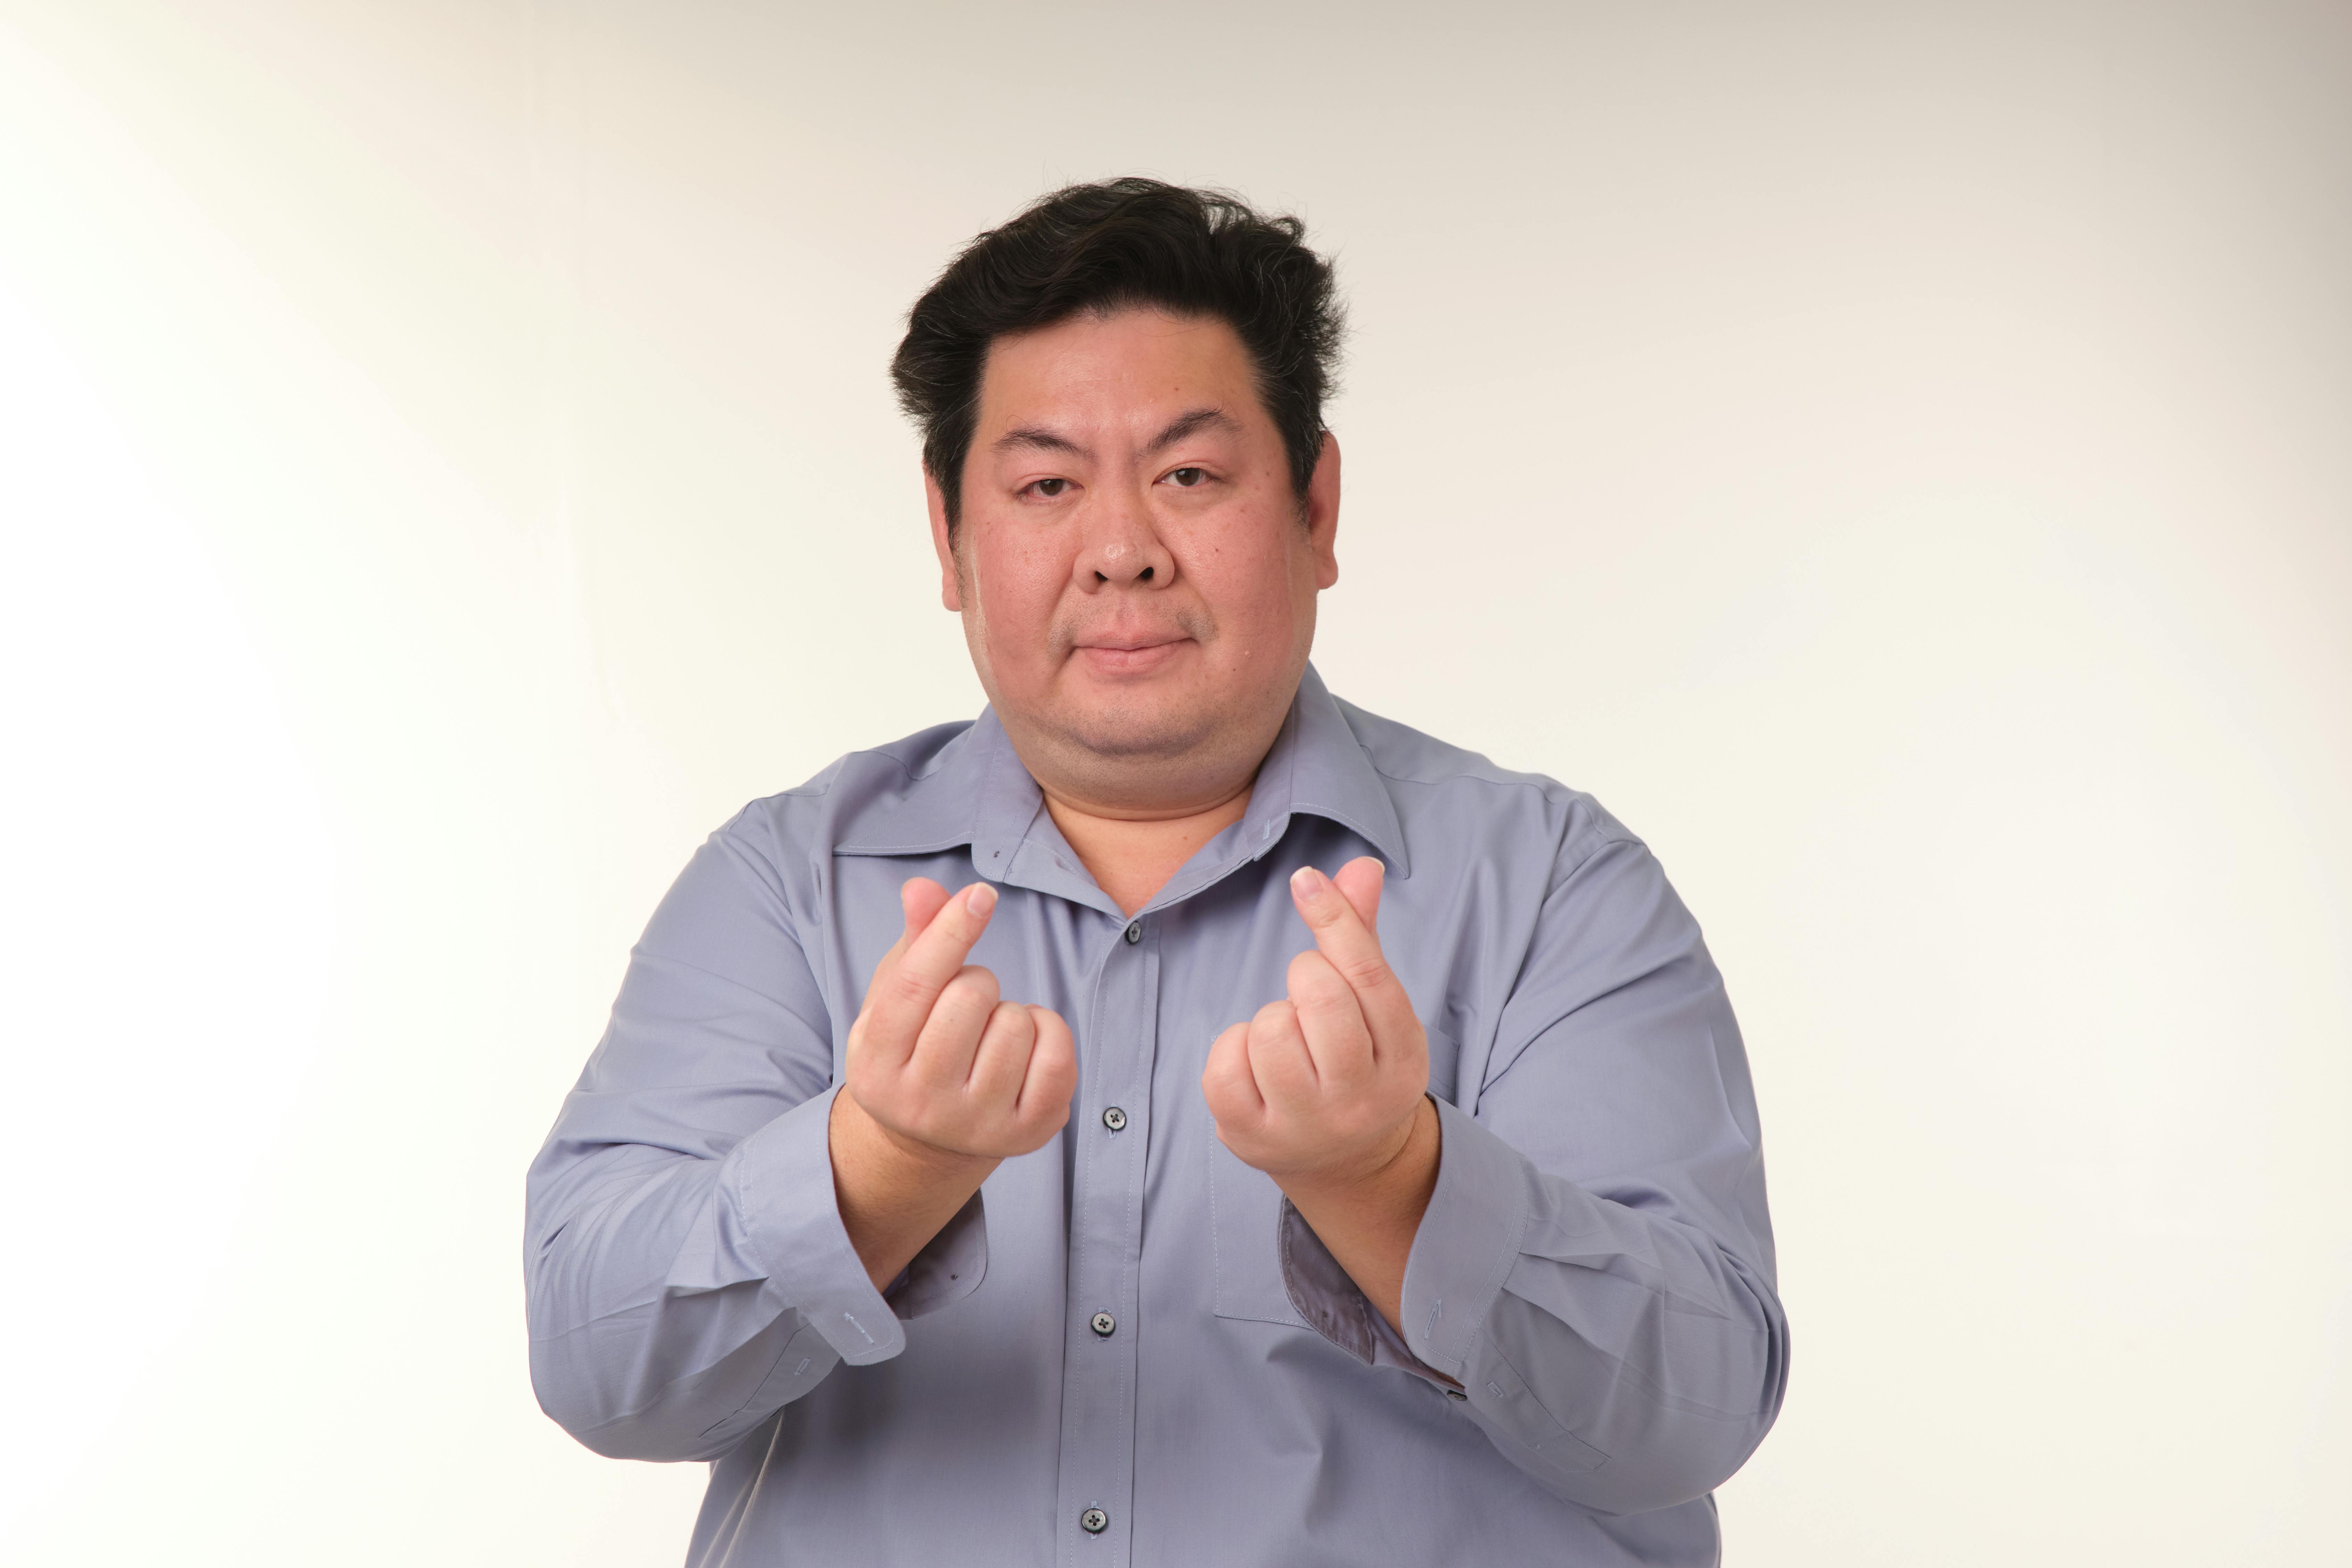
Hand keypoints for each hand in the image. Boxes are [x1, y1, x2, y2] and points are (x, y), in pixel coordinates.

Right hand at [843, 878, 1076, 1161]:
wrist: (932, 1137)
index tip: (981, 893)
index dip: (951, 931)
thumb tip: (923, 888)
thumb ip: (914, 940)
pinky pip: (1058, 1053)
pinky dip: (1049, 1031)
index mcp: (875, 1066)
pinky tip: (1025, 1047)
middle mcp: (921, 1104)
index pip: (915, 986)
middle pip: (969, 998)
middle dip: (976, 981)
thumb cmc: (915, 1047)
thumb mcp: (897, 997)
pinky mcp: (1028, 1133)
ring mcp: (977, 1125)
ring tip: (988, 1035)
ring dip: (1010, 1012)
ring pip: (1017, 1023)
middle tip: (965, 1006)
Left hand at [1202, 858, 1429, 1190]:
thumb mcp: (1374, 1009)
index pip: (1369, 977)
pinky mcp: (1251, 1139)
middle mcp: (1361, 1099)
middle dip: (1304, 979)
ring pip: (1269, 1030)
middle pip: (1321, 998)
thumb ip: (1362, 939)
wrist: (1342, 1161)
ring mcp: (1305, 1125)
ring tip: (1288, 1043)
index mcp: (1403, 1059)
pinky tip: (1256, 1067)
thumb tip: (1361, 865)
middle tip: (1308, 1002)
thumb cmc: (1355, 1060)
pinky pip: (1224, 1065)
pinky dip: (1232, 1050)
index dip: (1335, 918)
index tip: (1304, 878)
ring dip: (1269, 1019)